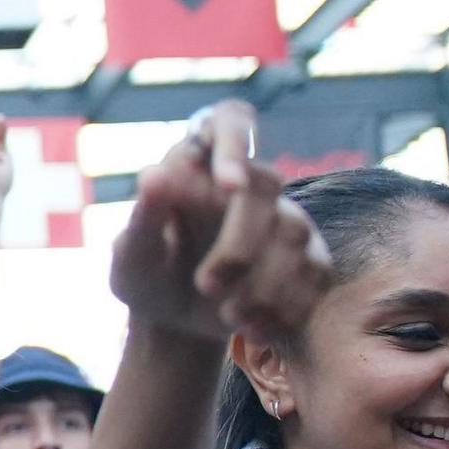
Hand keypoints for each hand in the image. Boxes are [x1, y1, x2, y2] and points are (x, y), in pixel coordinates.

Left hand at [110, 100, 328, 341]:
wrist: (174, 323)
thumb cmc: (146, 276)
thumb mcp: (132, 255)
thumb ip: (143, 218)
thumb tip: (153, 175)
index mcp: (201, 163)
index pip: (230, 120)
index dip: (235, 143)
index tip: (227, 185)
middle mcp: (249, 184)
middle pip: (266, 185)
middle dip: (240, 245)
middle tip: (205, 286)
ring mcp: (284, 220)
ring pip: (296, 233)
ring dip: (263, 283)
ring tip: (228, 317)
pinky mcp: (308, 260)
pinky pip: (315, 275)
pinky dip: (287, 307)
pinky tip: (255, 329)